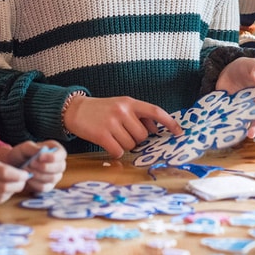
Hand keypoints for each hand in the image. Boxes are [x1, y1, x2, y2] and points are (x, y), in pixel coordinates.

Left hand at [0, 140, 66, 192]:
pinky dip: (35, 184)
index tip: (40, 157)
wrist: (13, 168)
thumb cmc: (21, 155)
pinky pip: (46, 188)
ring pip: (53, 178)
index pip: (62, 154)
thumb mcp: (24, 148)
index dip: (53, 157)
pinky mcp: (48, 186)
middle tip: (30, 164)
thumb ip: (33, 148)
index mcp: (55, 149)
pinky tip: (28, 179)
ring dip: (38, 175)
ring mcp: (55, 175)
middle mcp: (58, 163)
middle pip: (60, 167)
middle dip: (44, 167)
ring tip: (27, 170)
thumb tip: (43, 150)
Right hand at [0, 155, 30, 208]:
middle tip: (24, 181)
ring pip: (0, 196)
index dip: (18, 175)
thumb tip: (20, 173)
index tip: (26, 173)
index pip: (4, 173)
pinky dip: (2, 197)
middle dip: (18, 185)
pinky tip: (4, 191)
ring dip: (12, 191)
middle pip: (3, 187)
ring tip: (15, 185)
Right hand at [63, 96, 181, 158]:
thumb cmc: (102, 110)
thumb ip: (138, 115)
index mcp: (130, 102)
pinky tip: (108, 143)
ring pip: (131, 144)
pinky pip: (118, 151)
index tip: (179, 132)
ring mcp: (112, 122)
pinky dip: (115, 152)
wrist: (75, 110)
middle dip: (136, 139)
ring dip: (124, 145)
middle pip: (142, 135)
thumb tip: (156, 129)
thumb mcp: (121, 106)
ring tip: (113, 136)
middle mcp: (123, 110)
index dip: (169, 122)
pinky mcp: (102, 134)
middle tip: (124, 133)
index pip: (155, 111)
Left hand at [215, 57, 254, 136]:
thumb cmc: (247, 68)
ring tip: (236, 133)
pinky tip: (222, 127)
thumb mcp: (253, 65)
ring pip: (244, 124)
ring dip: (241, 130)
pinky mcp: (229, 111)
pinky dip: (227, 125)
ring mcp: (242, 111)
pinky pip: (230, 120)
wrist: (231, 69)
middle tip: (250, 134)